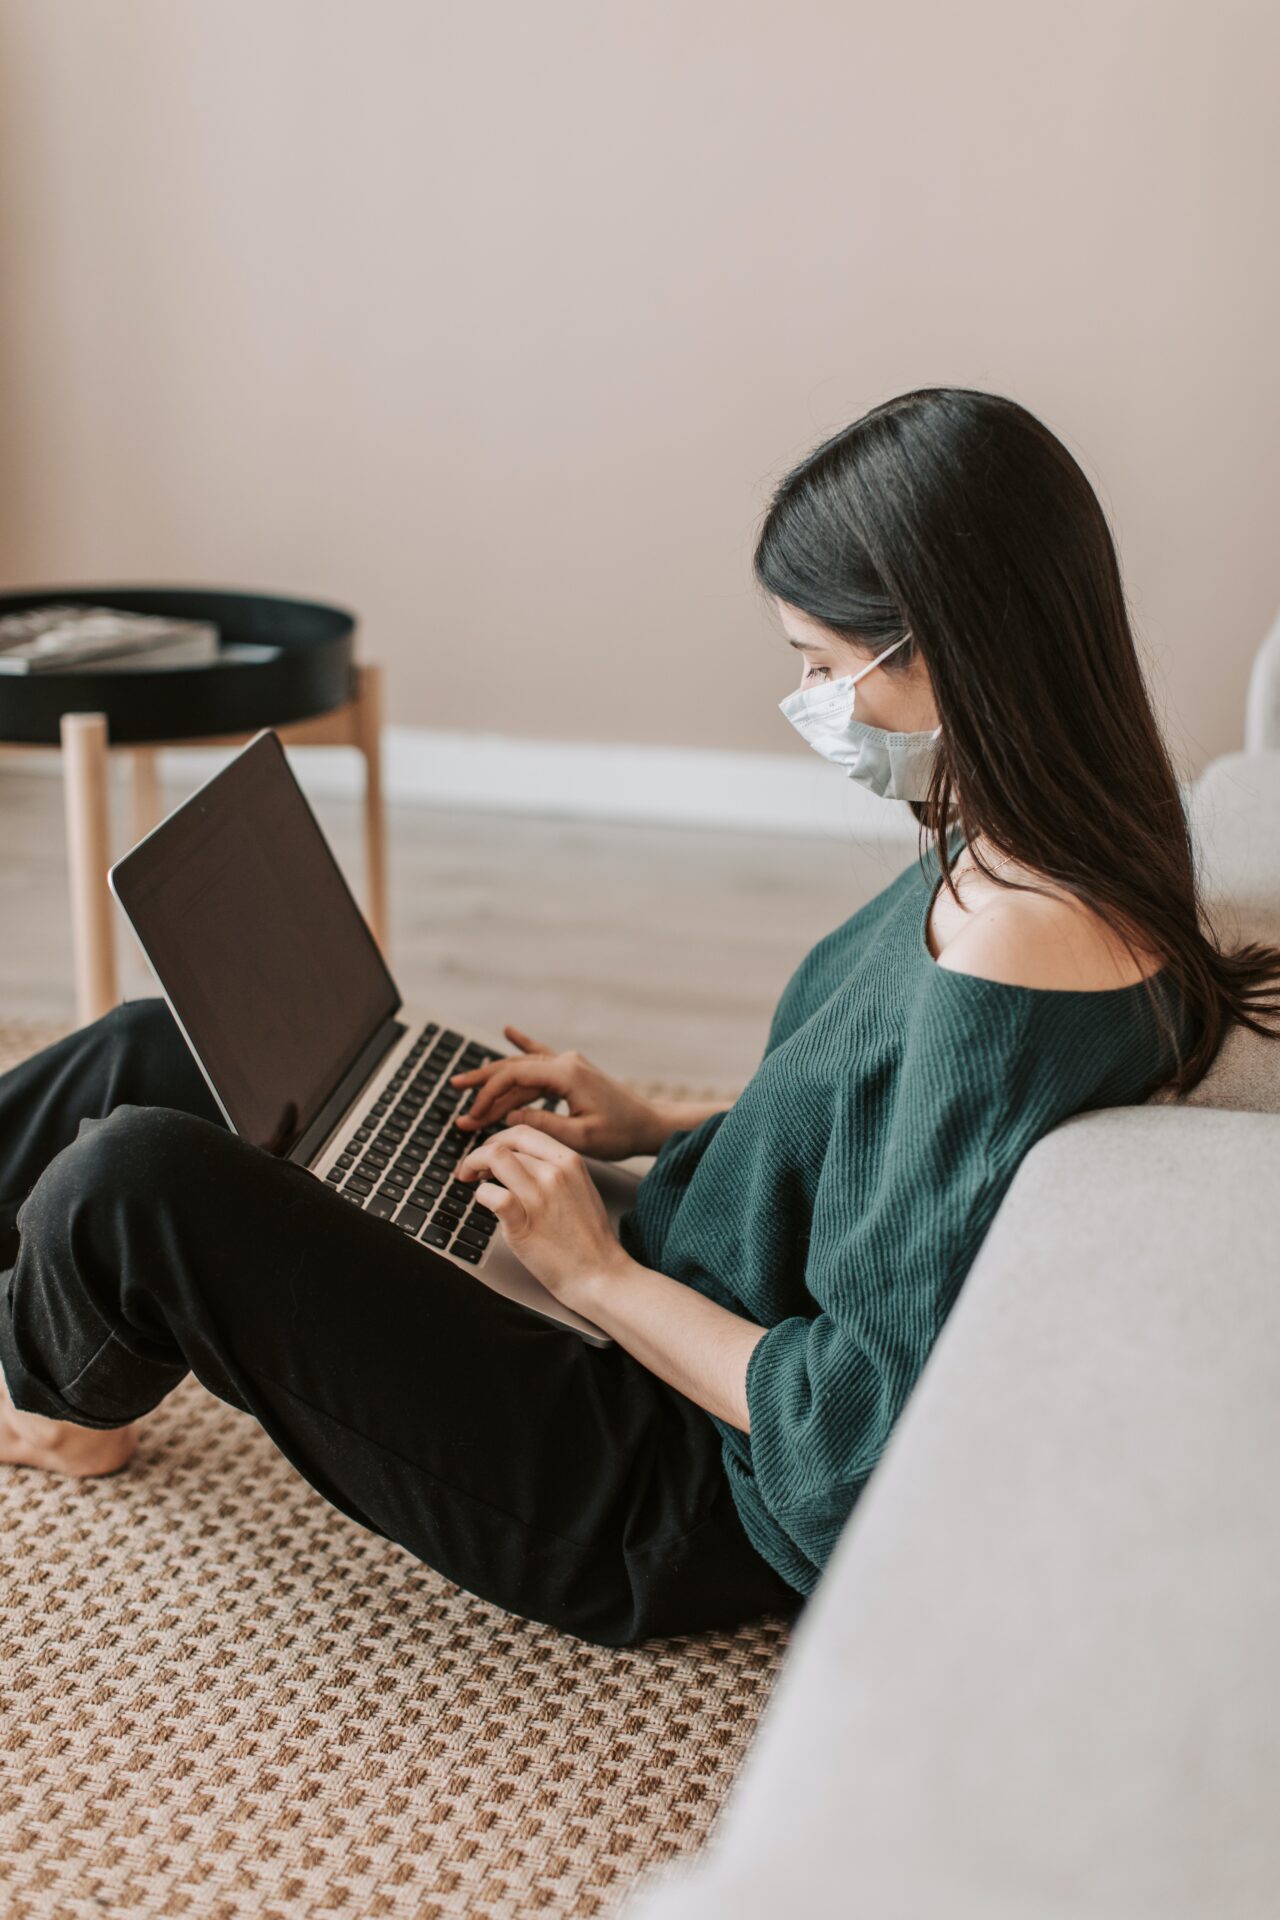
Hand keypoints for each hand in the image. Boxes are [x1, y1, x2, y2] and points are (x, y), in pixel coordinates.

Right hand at [451, 1024, 663, 1159]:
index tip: (471, 1116)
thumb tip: (508, 1115)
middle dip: (483, 1085)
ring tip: (466, 1087)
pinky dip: (523, 1044)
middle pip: (513, 1067)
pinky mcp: (573, 1070)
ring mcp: (569, 1063)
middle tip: (455, 1094)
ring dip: (496, 1080)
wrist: (649, 1124)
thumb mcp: (580, 1137)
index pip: (514, 1076)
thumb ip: (542, 1125)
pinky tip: (508, 1030)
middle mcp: (565, 1061)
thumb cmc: (620, 1132)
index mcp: (566, 1073)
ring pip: (523, 1067)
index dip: (488, 1094)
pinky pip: (541, 1055)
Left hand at [455, 1123, 626, 1304]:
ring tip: (472, 1181)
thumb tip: (522, 1161)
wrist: (599, 1273)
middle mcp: (554, 1173)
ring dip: (474, 1167)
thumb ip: (555, 1170)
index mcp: (570, 1161)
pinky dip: (481, 1195)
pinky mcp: (524, 1223)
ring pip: (495, 1159)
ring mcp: (539, 1197)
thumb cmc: (589, 1238)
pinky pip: (492, 1195)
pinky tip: (485, 1203)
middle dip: (480, 1152)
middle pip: (505, 1144)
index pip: (524, 1132)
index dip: (499, 1139)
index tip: (490, 1151)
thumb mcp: (580, 1188)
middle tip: (473, 1168)